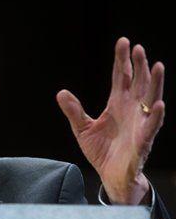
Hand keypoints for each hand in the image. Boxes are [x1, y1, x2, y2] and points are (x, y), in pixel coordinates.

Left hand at [56, 37, 164, 204]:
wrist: (110, 176)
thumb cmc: (102, 152)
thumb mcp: (82, 129)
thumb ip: (74, 111)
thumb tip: (61, 93)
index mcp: (117, 104)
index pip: (122, 77)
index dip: (122, 60)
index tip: (124, 41)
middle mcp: (131, 110)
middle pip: (138, 82)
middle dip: (139, 65)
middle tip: (138, 48)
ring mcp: (139, 123)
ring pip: (150, 99)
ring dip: (154, 83)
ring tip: (156, 66)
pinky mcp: (142, 141)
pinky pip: (151, 126)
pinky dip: (154, 115)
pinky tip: (156, 103)